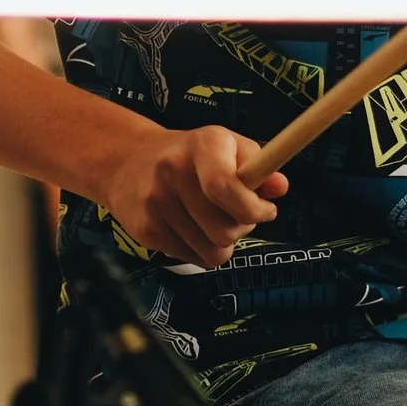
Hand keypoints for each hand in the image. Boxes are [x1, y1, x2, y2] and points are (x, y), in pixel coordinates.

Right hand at [93, 125, 286, 269]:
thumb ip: (258, 166)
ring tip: (213, 221)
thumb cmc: (190, 155)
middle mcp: (173, 172)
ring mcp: (155, 204)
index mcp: (202, 145)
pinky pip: (193, 260)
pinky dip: (200, 249)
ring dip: (222, 243)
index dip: (252, 209)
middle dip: (241, 228)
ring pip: (212, 252)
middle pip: (224, 230)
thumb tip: (279, 187)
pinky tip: (191, 227)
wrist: (127, 162)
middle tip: (235, 214)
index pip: (225, 187)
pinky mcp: (145, 231)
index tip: (265, 211)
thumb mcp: (227, 146)